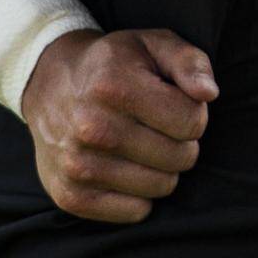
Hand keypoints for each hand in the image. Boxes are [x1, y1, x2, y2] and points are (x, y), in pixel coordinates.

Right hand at [22, 26, 211, 223]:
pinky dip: (139, 195)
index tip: (174, 104)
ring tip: (141, 145)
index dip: (194, 113)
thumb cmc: (115, 65)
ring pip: (162, 187)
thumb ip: (190, 62)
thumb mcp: (155, 45)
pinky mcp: (69, 196)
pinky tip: (125, 168)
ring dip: (161, 169)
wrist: (49, 84)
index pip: (192, 123)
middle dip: (181, 142)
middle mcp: (91, 129)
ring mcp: (77, 166)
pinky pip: (135, 212)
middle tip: (157, 126)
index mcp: (114, 87)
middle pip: (181, 158)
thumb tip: (208, 94)